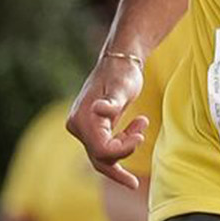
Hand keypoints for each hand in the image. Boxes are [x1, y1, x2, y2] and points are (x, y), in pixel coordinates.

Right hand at [66, 55, 148, 188]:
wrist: (120, 61)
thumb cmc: (123, 72)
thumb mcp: (122, 86)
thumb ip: (113, 102)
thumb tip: (100, 110)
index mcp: (82, 119)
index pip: (102, 150)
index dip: (123, 149)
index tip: (141, 135)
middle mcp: (77, 126)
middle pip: (100, 159)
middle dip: (124, 154)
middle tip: (142, 137)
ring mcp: (83, 129)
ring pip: (103, 156)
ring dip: (125, 146)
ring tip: (141, 123)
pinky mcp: (91, 129)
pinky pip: (105, 148)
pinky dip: (122, 144)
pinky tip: (137, 129)